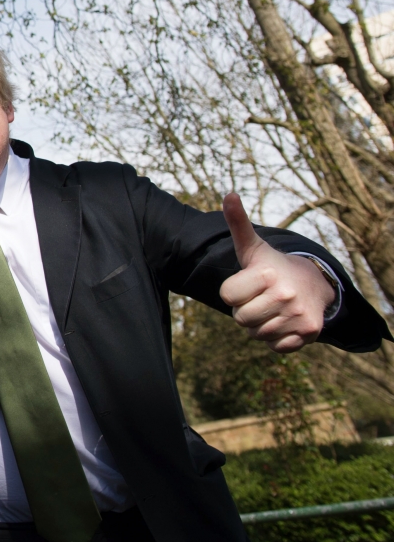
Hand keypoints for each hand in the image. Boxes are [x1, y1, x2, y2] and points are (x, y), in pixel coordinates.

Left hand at [219, 193, 335, 352]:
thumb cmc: (272, 267)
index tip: (249, 283)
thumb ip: (238, 223)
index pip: (227, 296)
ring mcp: (298, 315)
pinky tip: (284, 321)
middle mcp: (285, 295)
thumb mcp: (253, 246)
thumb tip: (229, 195)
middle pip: (240, 319)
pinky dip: (276, 338)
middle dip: (245, 310)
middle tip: (261, 297)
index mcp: (267, 274)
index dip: (234, 291)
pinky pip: (275, 346)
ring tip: (273, 308)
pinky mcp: (309, 333)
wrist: (315, 283)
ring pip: (256, 334)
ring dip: (260, 325)